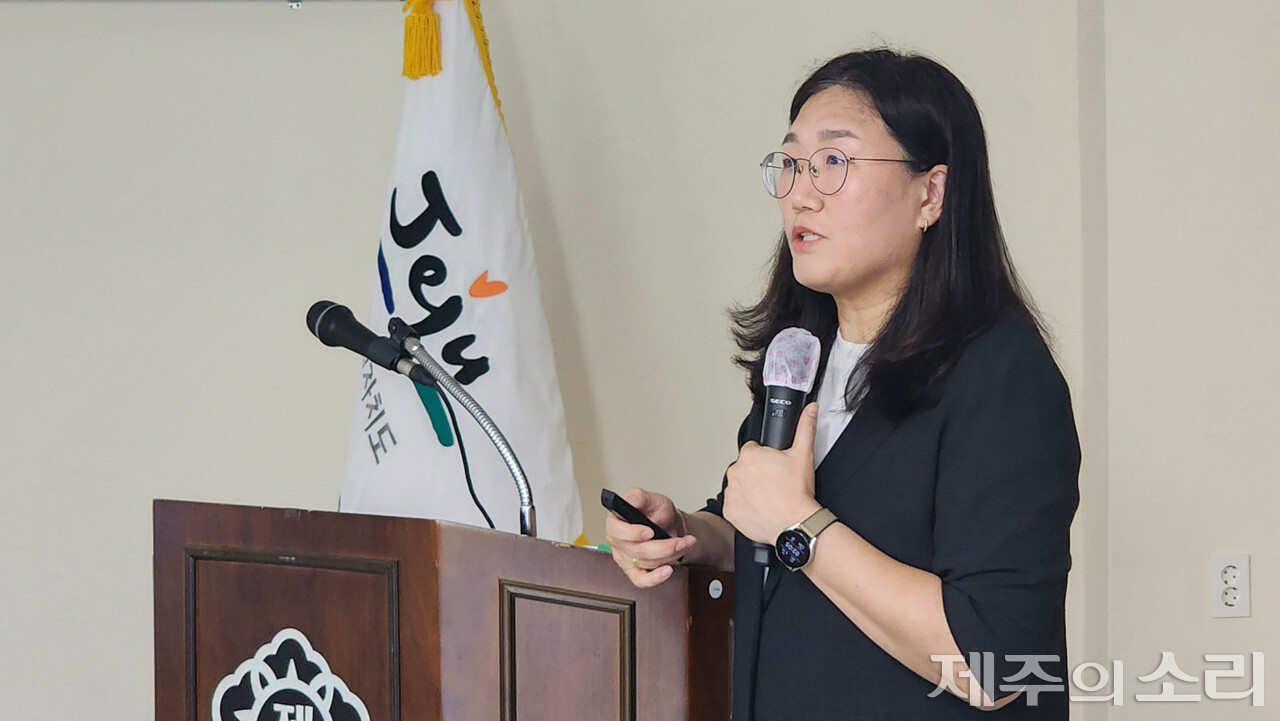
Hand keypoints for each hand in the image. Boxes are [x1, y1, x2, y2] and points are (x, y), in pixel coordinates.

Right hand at [604, 488, 696, 587]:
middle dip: (664, 546)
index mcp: (616, 521)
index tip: (650, 531)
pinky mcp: (633, 571)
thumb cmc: (657, 513)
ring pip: (646, 563)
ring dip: (670, 555)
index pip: (616, 531)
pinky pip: (641, 581)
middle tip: (681, 540)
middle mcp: (617, 541)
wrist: (669, 526)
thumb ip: (640, 497)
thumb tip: (632, 499)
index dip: (632, 533)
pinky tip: (667, 571)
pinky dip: (655, 578)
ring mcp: (624, 558)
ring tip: (684, 544)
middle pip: (636, 550)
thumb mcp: (651, 499)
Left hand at [723, 402, 822, 543]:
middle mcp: (735, 472)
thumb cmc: (796, 493)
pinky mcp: (729, 511)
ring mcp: (731, 492)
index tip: (774, 468)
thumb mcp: (803, 454)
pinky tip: (760, 508)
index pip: (752, 450)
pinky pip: (734, 505)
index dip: (765, 458)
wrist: (794, 524)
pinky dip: (744, 507)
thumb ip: (805, 428)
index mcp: (749, 455)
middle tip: (774, 483)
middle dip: (756, 474)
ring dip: (749, 490)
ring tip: (768, 497)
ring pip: (739, 486)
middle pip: (744, 468)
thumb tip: (810, 410)